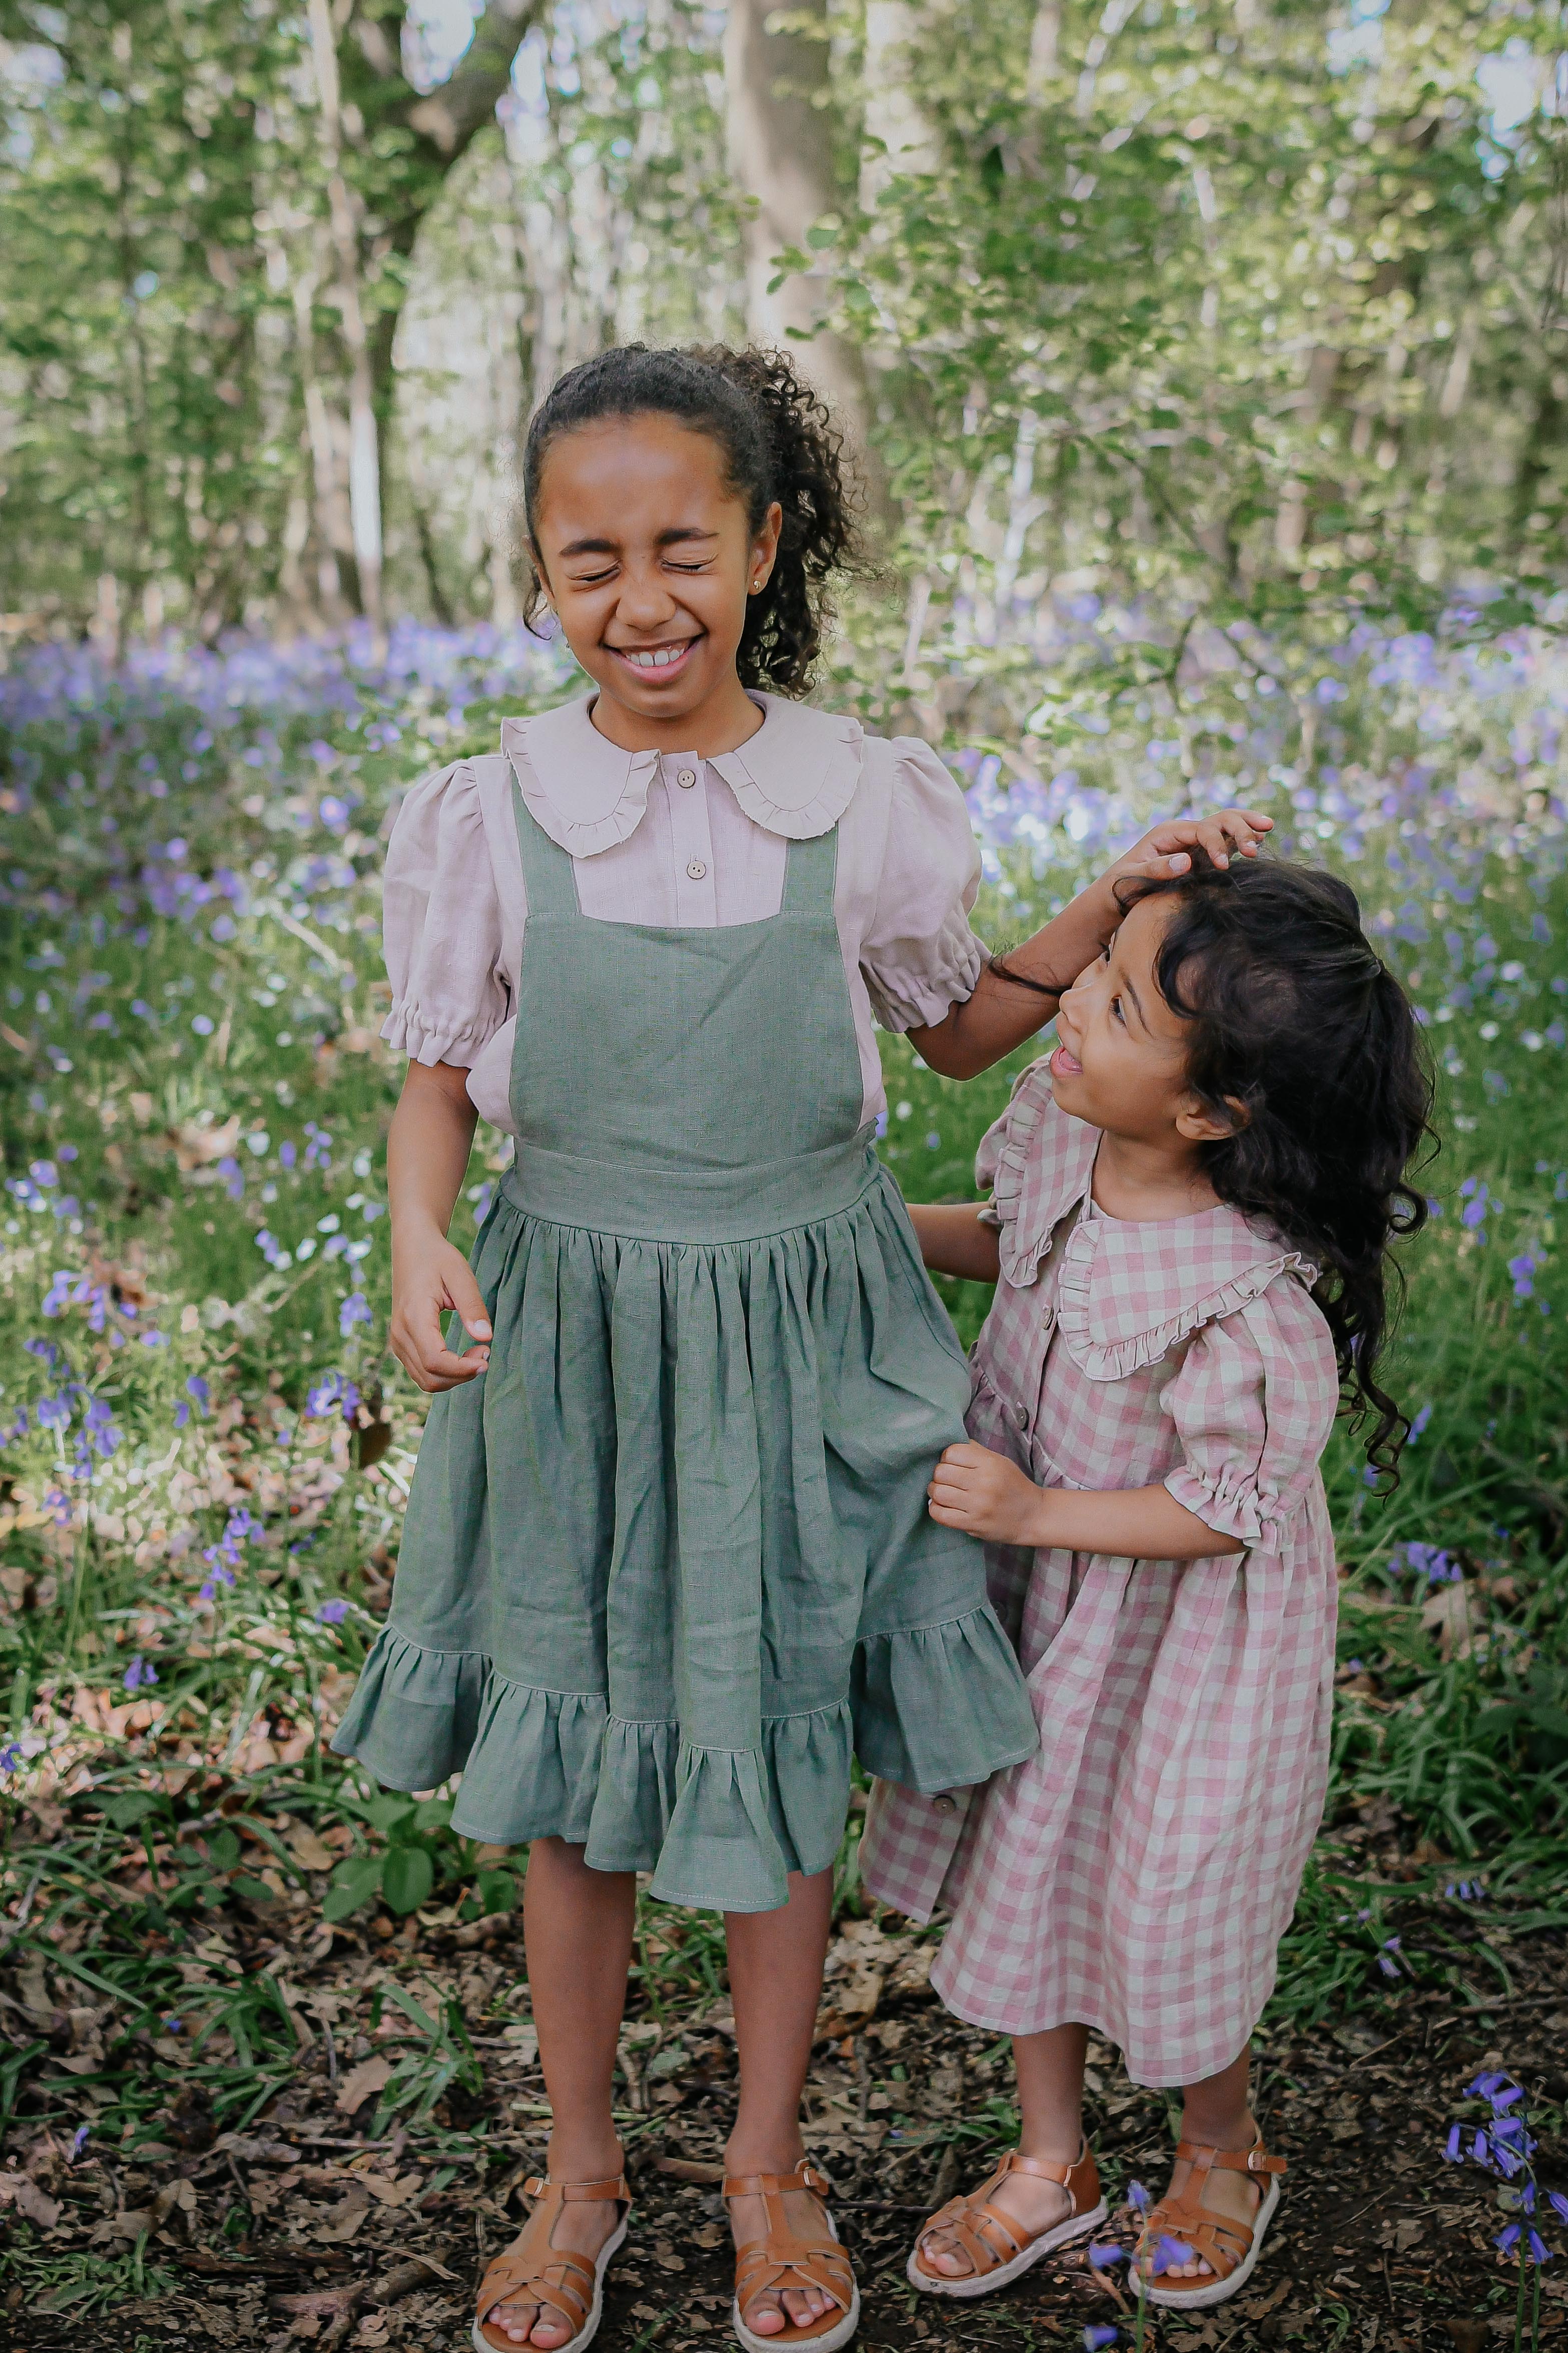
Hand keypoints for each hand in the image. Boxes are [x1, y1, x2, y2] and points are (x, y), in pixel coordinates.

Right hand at [390, 1229, 492, 1391]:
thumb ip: (472, 1307)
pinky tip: (462, 1356)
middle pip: (430, 1377)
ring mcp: (397, 1341)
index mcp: (413, 1316)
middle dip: (462, 1375)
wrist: (412, 1248)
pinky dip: (444, 1373)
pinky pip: (421, 1372)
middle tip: (486, 1353)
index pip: (435, 1360)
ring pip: (425, 1380)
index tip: (487, 1357)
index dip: (463, 1368)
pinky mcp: (401, 1344)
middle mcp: (400, 1334)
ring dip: (454, 1377)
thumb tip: (486, 1338)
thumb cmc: (438, 1258)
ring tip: (476, 1354)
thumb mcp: (460, 1275)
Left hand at [927, 1442, 1051, 1544]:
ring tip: (943, 1492)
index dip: (947, 1457)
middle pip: (941, 1472)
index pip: (951, 1452)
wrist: (1033, 1516)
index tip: (953, 1464)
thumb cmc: (1014, 1486)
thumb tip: (948, 1443)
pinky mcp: (973, 1524)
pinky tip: (943, 1506)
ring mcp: (978, 1505)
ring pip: (938, 1493)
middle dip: (939, 1475)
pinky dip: (935, 1509)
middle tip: (946, 1480)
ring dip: (935, 1491)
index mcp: (990, 1463)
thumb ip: (975, 1451)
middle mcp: (983, 1483)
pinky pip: (940, 1515)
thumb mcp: (1000, 1461)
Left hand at [1097, 806, 1273, 909]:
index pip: (1202, 830)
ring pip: (1226, 825)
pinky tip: (1260, 838)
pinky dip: (1242, 838)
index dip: (1216, 845)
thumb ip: (1158, 869)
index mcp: (1168, 832)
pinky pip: (1225, 841)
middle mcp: (1184, 833)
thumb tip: (1186, 862)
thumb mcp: (1133, 878)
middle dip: (1240, 828)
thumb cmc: (1120, 886)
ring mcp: (1193, 842)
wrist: (1114, 895)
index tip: (1223, 866)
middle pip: (1219, 820)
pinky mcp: (1200, 855)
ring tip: (1267, 830)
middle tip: (1255, 847)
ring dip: (1246, 827)